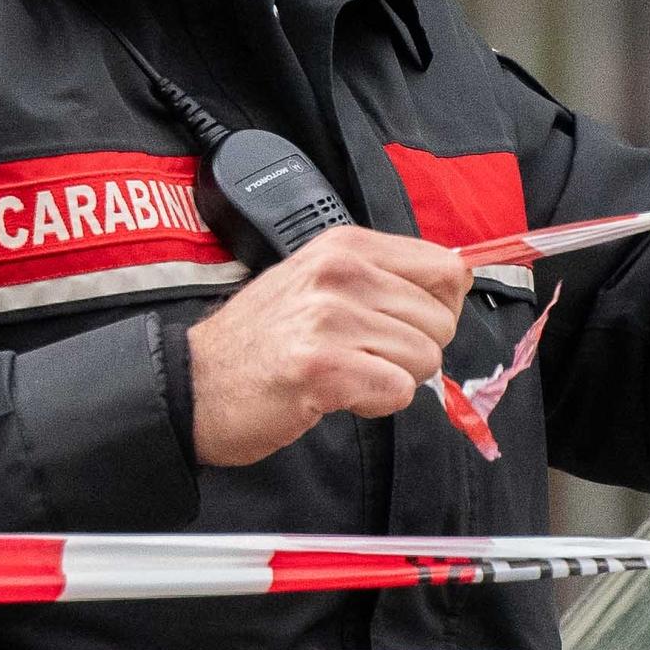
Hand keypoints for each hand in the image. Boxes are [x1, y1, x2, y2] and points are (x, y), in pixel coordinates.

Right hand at [185, 226, 473, 466]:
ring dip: (392, 378)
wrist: (195, 384)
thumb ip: (382, 278)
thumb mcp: (319, 282)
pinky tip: (335, 393)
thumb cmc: (263, 340)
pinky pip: (398, 390)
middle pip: (442, 321)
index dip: (440, 308)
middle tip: (362, 356)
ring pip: (425, 358)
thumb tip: (455, 286)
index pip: (448, 269)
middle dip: (414, 350)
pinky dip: (375, 403)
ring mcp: (331, 319)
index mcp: (346, 246)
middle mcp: (341, 274)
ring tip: (343, 373)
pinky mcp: (324, 369)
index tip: (407, 325)